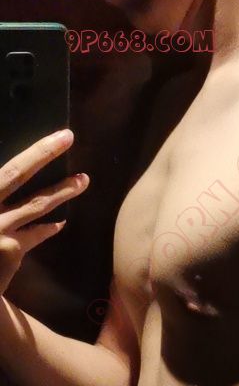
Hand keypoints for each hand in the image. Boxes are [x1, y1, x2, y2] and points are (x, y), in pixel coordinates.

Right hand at [0, 130, 88, 295]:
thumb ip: (1, 193)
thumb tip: (8, 181)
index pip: (9, 170)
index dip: (36, 151)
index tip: (60, 136)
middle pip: (16, 174)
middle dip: (43, 153)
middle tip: (68, 137)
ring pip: (36, 204)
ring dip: (62, 191)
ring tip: (83, 180)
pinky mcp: (11, 250)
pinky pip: (35, 234)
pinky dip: (48, 228)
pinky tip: (60, 224)